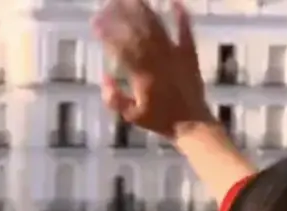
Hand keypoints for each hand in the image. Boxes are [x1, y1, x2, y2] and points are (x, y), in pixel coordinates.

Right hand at [92, 0, 212, 137]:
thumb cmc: (159, 120)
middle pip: (137, 31)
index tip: (95, 22)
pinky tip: (175, 1)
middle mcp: (158, 61)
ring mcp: (175, 55)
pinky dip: (181, 15)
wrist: (192, 123)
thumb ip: (113, 97)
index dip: (106, 33)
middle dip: (121, 15)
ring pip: (157, 27)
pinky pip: (185, 31)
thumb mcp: (131, 115)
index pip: (120, 48)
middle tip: (109, 3)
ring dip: (144, 10)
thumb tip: (104, 76)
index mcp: (142, 75)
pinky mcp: (189, 55)